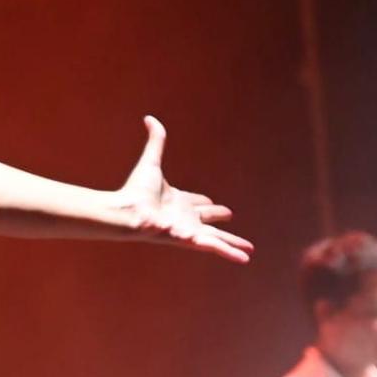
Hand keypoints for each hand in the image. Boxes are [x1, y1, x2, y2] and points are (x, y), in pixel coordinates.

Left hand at [118, 116, 253, 262]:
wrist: (128, 210)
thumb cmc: (135, 190)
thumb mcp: (151, 162)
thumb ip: (156, 141)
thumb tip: (149, 117)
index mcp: (176, 201)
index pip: (195, 202)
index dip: (203, 202)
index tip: (211, 201)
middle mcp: (183, 217)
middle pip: (207, 219)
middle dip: (218, 218)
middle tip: (229, 216)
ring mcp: (188, 230)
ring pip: (216, 238)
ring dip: (232, 243)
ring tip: (249, 251)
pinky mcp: (190, 240)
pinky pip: (213, 246)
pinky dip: (228, 252)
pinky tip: (244, 258)